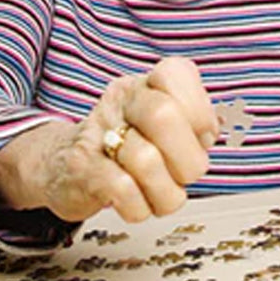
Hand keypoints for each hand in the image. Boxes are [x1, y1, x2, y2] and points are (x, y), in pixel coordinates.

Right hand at [0, 57, 217, 222]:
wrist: (63, 165)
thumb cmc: (126, 145)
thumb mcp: (163, 125)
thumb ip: (195, 122)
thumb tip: (216, 129)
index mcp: (146, 84)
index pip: (177, 73)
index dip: (200, 112)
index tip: (202, 135)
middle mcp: (121, 100)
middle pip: (163, 116)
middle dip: (188, 158)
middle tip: (186, 173)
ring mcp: (99, 132)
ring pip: (146, 160)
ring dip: (166, 192)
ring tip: (161, 192)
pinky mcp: (82, 167)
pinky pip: (123, 190)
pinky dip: (140, 207)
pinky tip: (137, 202)